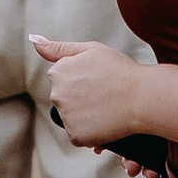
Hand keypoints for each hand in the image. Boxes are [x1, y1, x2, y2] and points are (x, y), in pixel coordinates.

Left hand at [32, 35, 148, 147]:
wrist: (142, 97)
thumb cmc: (120, 70)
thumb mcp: (90, 50)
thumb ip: (59, 48)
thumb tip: (34, 41)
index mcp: (57, 72)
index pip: (62, 80)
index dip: (82, 81)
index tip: (98, 81)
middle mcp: (56, 95)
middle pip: (65, 100)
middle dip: (81, 100)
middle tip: (104, 96)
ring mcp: (66, 117)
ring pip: (72, 119)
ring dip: (86, 116)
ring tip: (107, 108)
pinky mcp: (76, 136)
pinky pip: (80, 136)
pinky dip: (91, 132)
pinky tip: (106, 122)